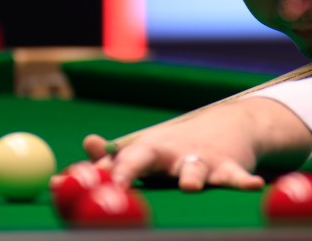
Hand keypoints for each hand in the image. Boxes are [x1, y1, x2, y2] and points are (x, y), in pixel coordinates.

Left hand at [83, 97, 311, 191]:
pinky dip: (245, 182)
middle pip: (146, 157)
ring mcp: (200, 159)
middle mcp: (169, 152)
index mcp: (145, 149)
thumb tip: (56, 180)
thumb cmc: (176, 148)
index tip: (76, 183)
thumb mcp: (143, 152)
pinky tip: (254, 186)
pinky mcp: (230, 168)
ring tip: (191, 185)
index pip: (117, 159)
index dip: (99, 172)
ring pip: (195, 169)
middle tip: (118, 183)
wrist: (228, 126)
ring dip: (193, 176)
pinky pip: (238, 178)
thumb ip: (106, 166)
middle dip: (131, 169)